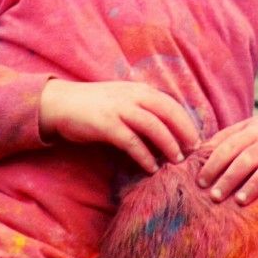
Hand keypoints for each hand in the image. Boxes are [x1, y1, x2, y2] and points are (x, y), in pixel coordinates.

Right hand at [39, 79, 200, 173]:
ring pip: (153, 126)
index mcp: (138, 90)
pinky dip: (144, 156)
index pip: (171, 104)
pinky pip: (131, 142)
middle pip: (168, 113)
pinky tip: (151, 168)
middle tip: (194, 152)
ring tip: (177, 161)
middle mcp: (132, 96)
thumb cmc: (94, 106)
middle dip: (184, 133)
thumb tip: (167, 132)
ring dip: (168, 144)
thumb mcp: (122, 100)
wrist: (60, 104)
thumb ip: (142, 110)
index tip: (197, 140)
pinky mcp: (106, 124)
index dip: (187, 122)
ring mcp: (119, 109)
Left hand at [198, 105, 257, 204]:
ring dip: (247, 185)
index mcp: (253, 129)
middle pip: (243, 158)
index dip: (212, 164)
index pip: (228, 146)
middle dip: (226, 178)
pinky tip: (257, 200)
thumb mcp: (251, 127)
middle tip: (212, 197)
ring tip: (233, 201)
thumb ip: (226, 138)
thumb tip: (196, 152)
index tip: (199, 181)